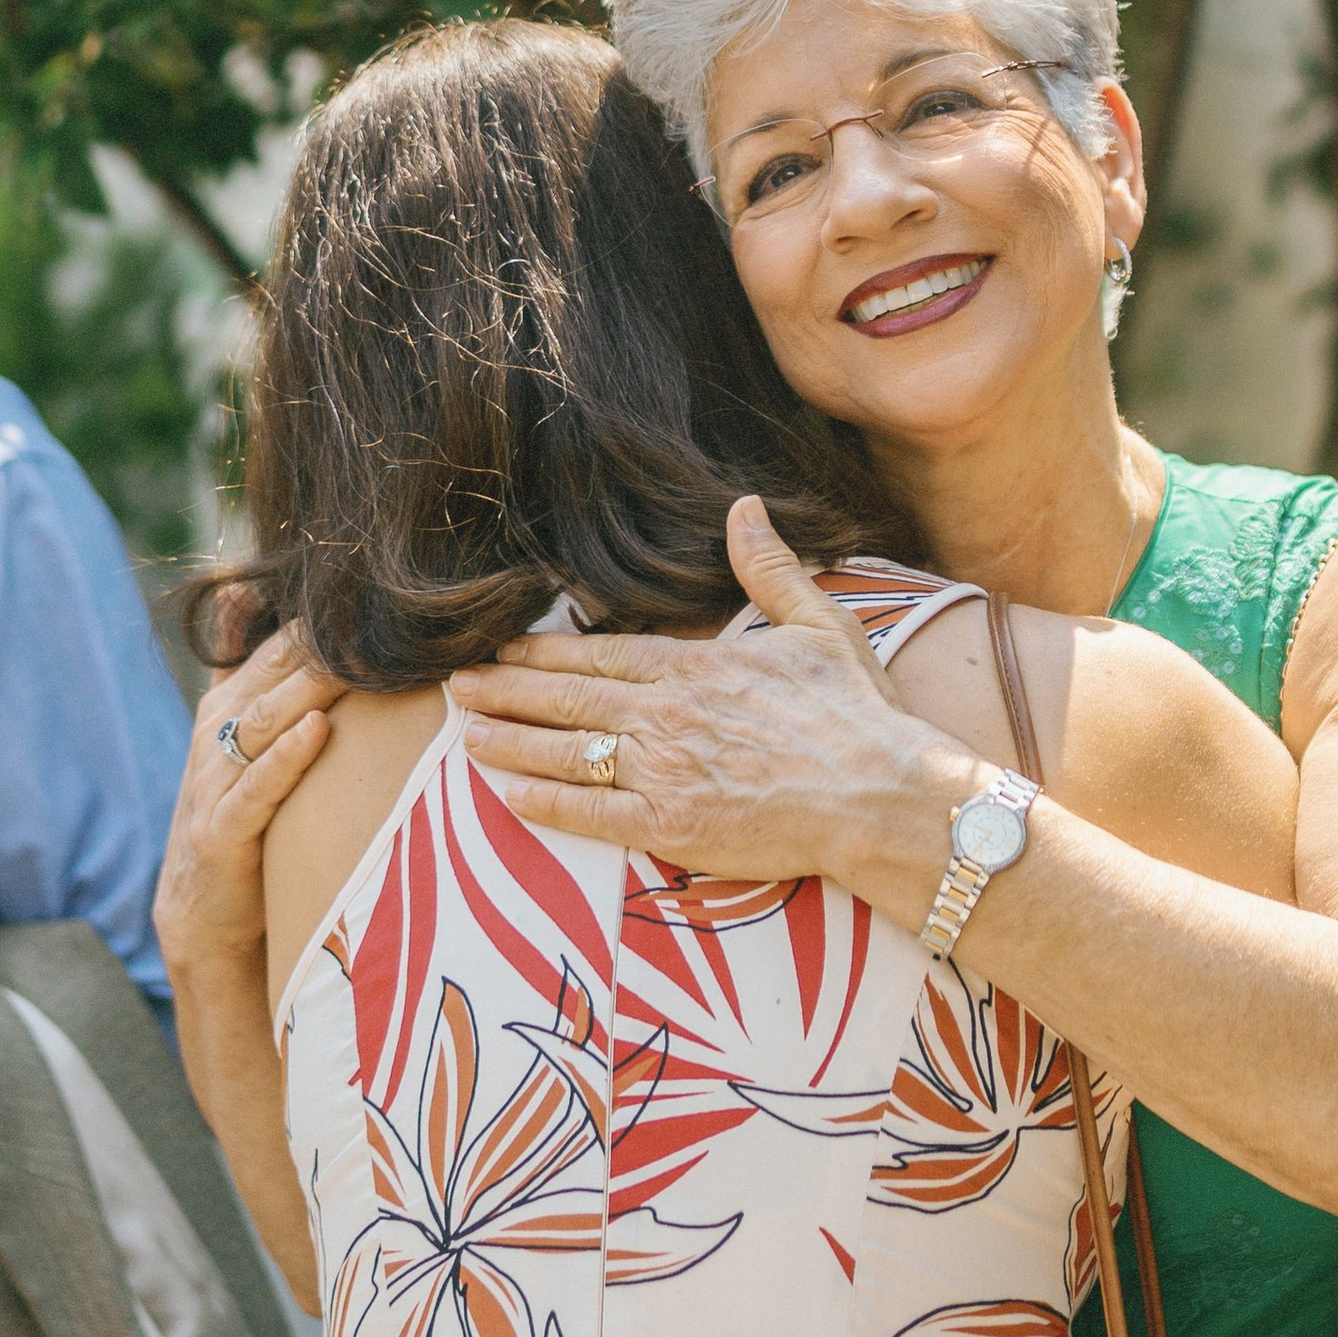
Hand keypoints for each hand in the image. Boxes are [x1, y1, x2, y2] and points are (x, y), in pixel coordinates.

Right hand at [155, 626, 345, 987]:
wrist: (205, 908)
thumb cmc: (240, 809)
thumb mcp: (242, 733)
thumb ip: (242, 663)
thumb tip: (242, 585)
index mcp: (229, 703)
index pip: (282, 644)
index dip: (327, 617)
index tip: (379, 591)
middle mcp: (217, 732)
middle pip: (278, 672)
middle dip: (325, 643)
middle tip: (381, 613)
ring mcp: (215, 779)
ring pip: (268, 719)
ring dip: (313, 688)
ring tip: (360, 659)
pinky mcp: (222, 829)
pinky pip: (258, 787)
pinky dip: (287, 757)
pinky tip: (317, 730)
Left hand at [448, 500, 971, 899]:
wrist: (882, 795)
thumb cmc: (858, 716)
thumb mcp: (820, 624)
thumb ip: (769, 570)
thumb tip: (743, 508)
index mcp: (696, 667)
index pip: (600, 653)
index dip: (543, 652)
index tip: (502, 648)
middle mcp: (665, 716)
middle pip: (566, 699)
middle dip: (504, 691)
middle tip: (456, 686)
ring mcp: (662, 773)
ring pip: (565, 753)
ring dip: (509, 742)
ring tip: (465, 734)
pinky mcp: (670, 828)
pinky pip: (588, 813)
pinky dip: (541, 803)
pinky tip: (504, 795)